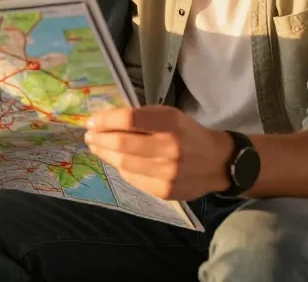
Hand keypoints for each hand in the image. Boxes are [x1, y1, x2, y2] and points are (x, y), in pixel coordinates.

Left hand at [85, 105, 232, 200]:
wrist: (217, 162)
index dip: (106, 120)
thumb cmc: (188, 133)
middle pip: (122, 144)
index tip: (92, 121)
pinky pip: (133, 178)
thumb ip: (142, 117)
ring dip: (104, 154)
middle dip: (99, 139)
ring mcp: (167, 173)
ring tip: (97, 147)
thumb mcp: (170, 115)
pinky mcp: (164, 191)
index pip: (129, 120)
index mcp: (171, 123)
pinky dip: (121, 168)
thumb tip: (106, 121)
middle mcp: (169, 149)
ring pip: (123, 164)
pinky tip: (116, 161)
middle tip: (89, 135)